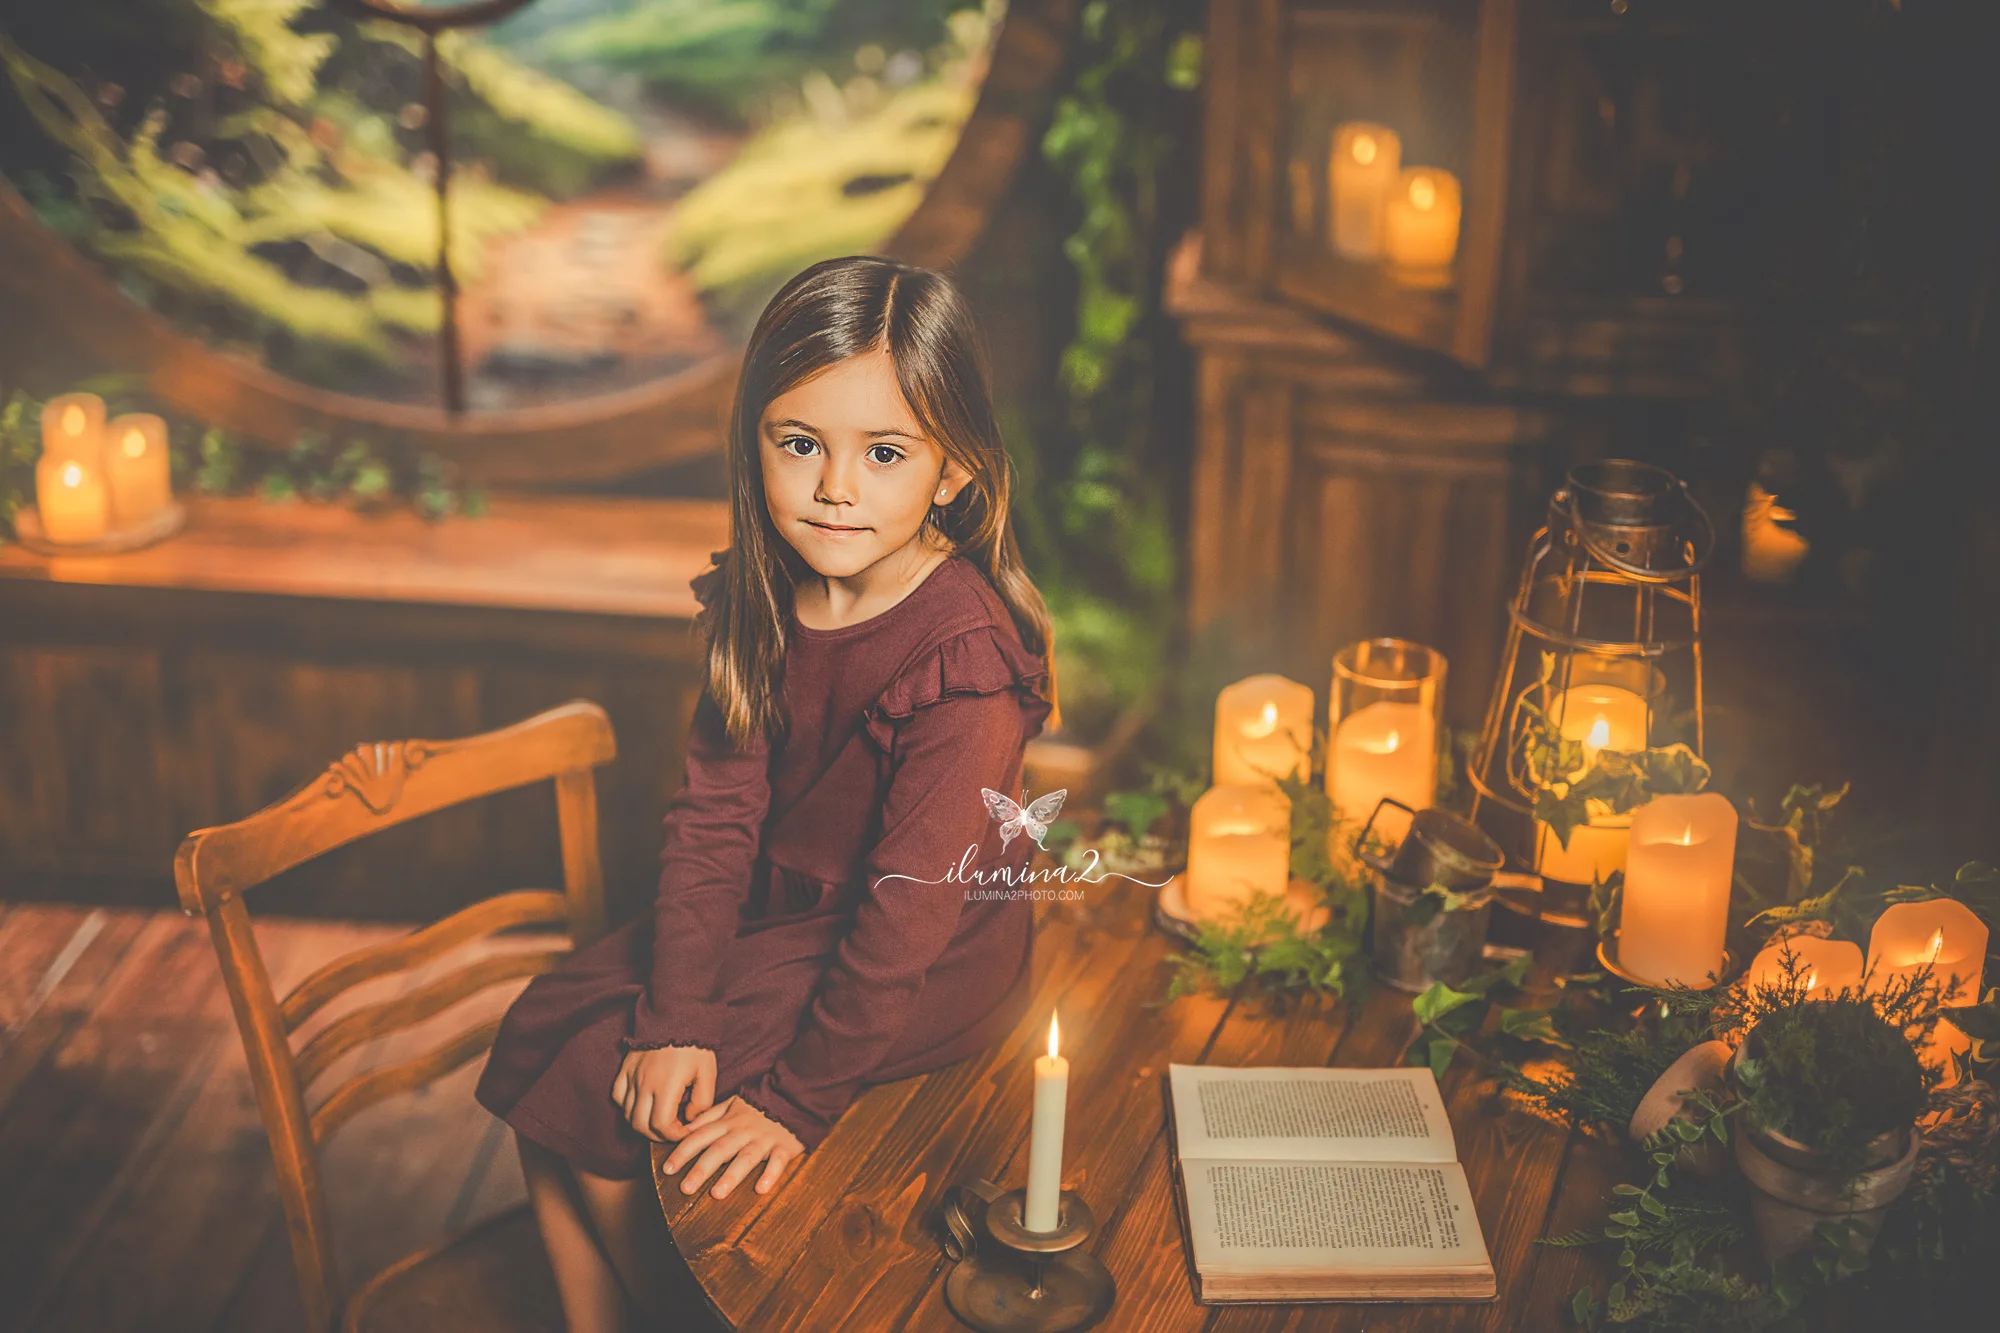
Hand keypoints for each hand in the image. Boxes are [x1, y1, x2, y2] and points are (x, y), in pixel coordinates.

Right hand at [611, 1044, 715, 1142]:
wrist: (677, 1016)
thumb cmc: (695, 1046)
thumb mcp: (708, 1073)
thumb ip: (702, 1102)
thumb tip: (690, 1119)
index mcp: (666, 1086)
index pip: (661, 1126)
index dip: (674, 1135)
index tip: (685, 1130)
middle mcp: (644, 1084)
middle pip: (641, 1126)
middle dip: (658, 1135)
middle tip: (672, 1130)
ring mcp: (632, 1076)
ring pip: (628, 1114)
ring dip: (643, 1124)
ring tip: (659, 1120)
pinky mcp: (625, 1068)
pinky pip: (618, 1096)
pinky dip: (627, 1107)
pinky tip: (642, 1105)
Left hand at [659, 1094, 805, 1199]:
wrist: (793, 1097)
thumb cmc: (757, 1107)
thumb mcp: (731, 1105)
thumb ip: (708, 1117)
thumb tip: (684, 1130)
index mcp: (728, 1121)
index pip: (701, 1136)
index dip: (683, 1152)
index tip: (667, 1169)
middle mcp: (743, 1131)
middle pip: (720, 1150)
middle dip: (702, 1169)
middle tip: (685, 1188)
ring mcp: (764, 1139)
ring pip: (746, 1157)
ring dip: (731, 1176)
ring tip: (717, 1194)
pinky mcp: (784, 1147)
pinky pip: (778, 1162)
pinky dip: (770, 1175)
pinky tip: (761, 1189)